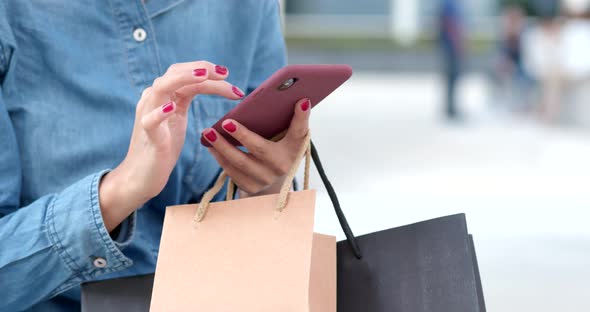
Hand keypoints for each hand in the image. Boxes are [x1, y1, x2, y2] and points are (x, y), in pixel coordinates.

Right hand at [99, 61, 243, 230]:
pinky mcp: (148, 137)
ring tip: (203, 76)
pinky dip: (160, 113)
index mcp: (164, 96)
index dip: (205, 69)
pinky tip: (172, 108)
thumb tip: (209, 84)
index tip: (227, 73)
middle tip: (225, 73)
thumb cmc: (163, 146)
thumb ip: (185, 98)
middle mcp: (154, 100)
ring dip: (183, 79)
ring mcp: (148, 116)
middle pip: (174, 73)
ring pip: (161, 88)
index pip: (183, 73)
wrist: (142, 176)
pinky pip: (150, 121)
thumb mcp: (178, 117)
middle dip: (201, 69)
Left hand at [202, 98, 310, 196]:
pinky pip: (231, 171)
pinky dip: (219, 157)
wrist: (273, 184)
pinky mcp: (250, 187)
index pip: (300, 132)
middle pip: (260, 149)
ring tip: (208, 132)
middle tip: (226, 122)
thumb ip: (290, 121)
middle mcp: (281, 166)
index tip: (302, 100)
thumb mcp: (287, 139)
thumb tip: (296, 98)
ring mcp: (265, 179)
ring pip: (239, 161)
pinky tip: (210, 146)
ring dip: (222, 146)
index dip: (302, 118)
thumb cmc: (278, 151)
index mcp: (294, 149)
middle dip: (242, 135)